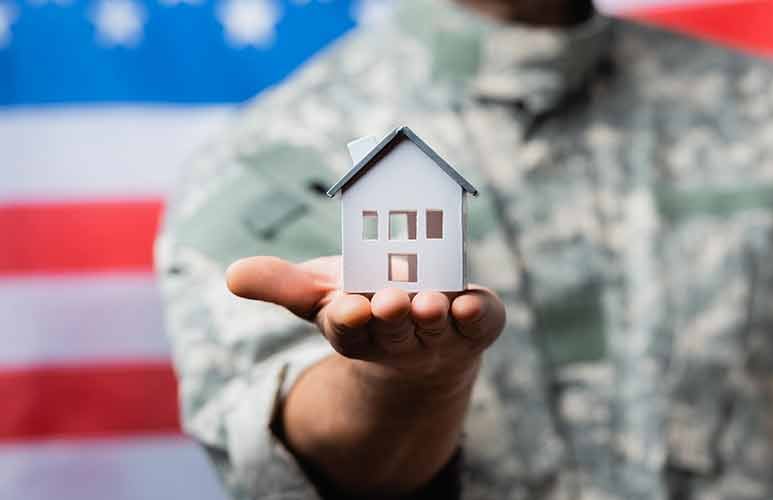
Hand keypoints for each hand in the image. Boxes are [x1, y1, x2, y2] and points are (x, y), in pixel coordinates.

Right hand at [223, 255, 505, 493]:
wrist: (423, 340)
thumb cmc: (365, 307)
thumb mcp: (320, 294)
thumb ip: (281, 284)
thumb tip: (232, 275)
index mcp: (356, 329)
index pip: (348, 330)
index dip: (349, 320)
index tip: (348, 307)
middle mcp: (398, 339)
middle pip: (392, 332)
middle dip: (391, 317)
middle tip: (390, 300)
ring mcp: (439, 336)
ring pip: (435, 328)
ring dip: (431, 315)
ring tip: (430, 301)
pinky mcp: (476, 327)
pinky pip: (480, 324)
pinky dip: (477, 315)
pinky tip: (470, 304)